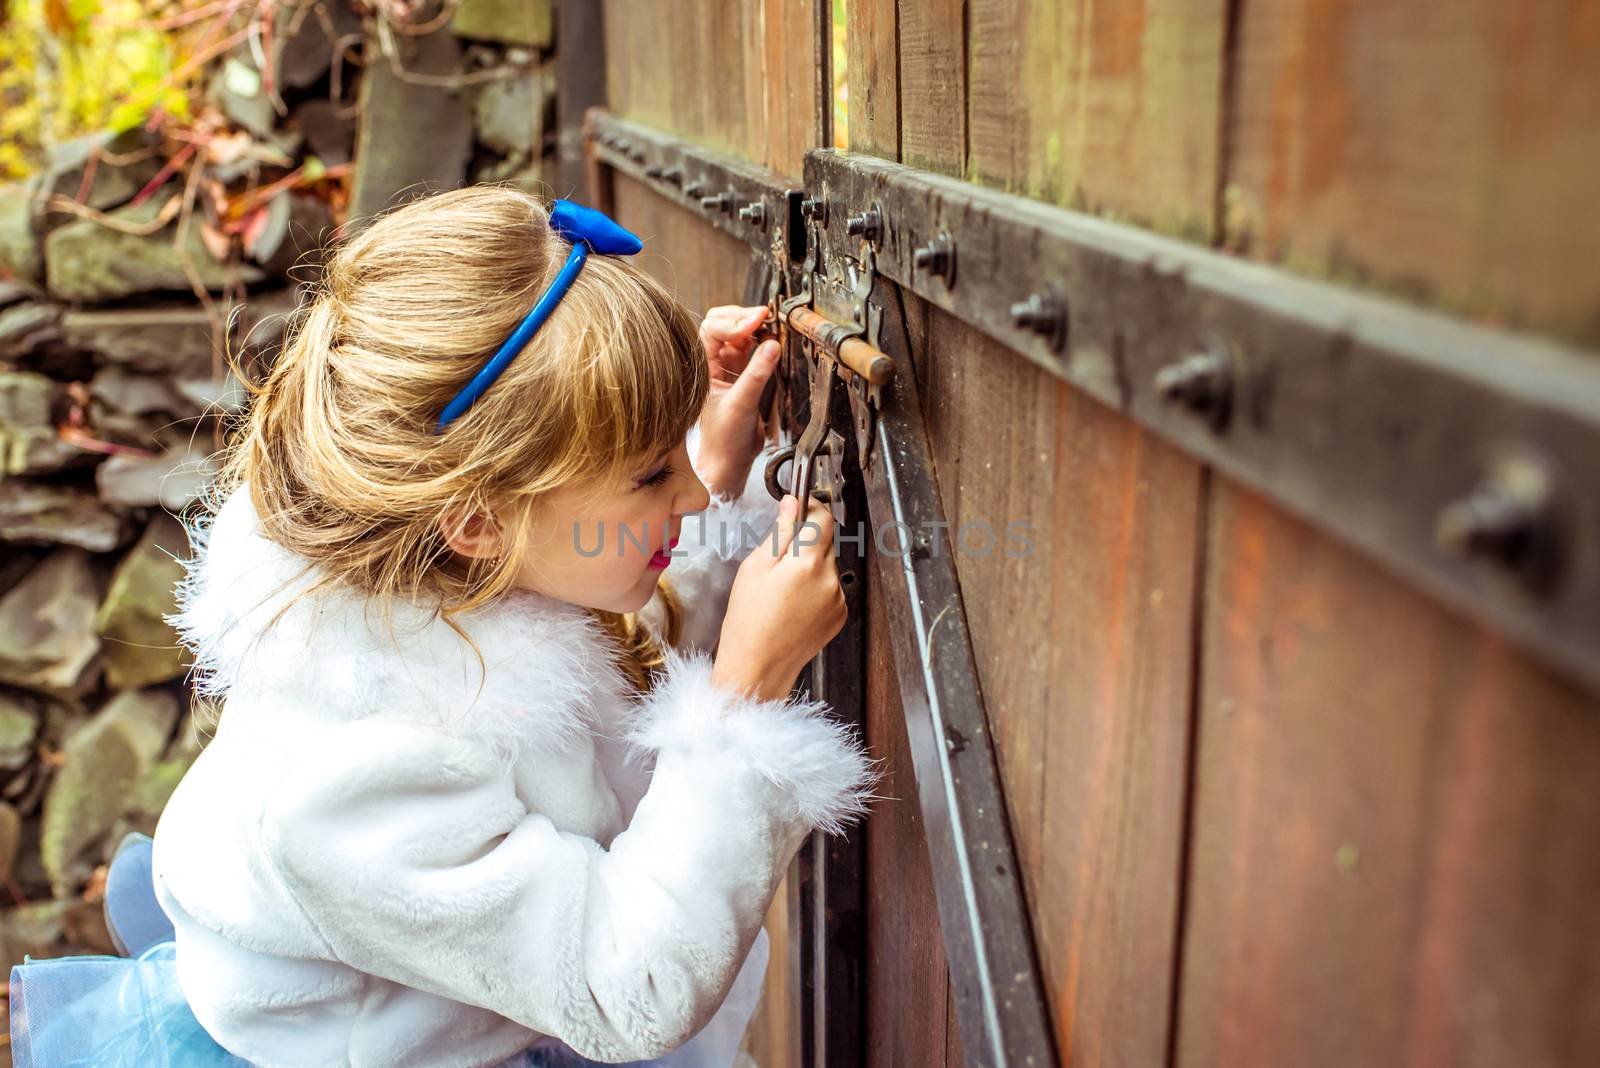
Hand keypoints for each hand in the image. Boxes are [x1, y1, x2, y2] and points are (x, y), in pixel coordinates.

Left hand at [696, 305, 780, 498]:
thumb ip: (757, 374)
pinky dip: (764, 341)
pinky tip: (774, 343)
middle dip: (744, 317)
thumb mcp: (741, 404)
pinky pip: (753, 348)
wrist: (729, 462)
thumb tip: (772, 345)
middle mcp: (711, 363)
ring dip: (755, 327)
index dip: (735, 321)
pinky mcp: (744, 375)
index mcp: (700, 367)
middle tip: (766, 318)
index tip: (757, 321)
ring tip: (772, 328)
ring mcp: (728, 367)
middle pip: (724, 323)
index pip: (713, 329)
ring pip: (740, 334)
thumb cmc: (723, 440)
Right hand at [712, 495, 846, 701]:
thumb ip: (781, 531)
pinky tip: (794, 602)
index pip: (823, 517)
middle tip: (779, 557)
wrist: (758, 666)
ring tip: (784, 587)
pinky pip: (831, 588)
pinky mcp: (840, 615)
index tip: (800, 504)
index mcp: (809, 563)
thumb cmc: (749, 620)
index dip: (811, 505)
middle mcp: (831, 579)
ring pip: (828, 565)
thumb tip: (793, 503)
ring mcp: (838, 599)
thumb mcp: (756, 566)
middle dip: (806, 540)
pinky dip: (816, 587)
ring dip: (811, 565)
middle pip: (826, 541)